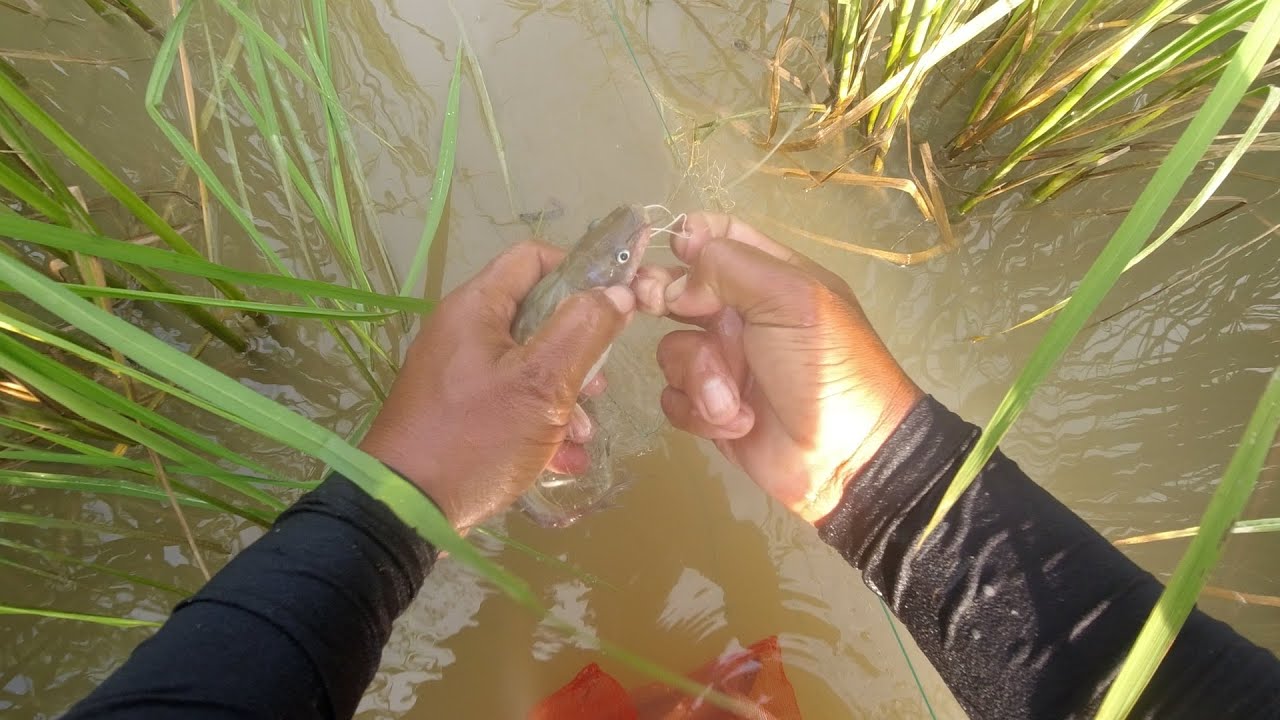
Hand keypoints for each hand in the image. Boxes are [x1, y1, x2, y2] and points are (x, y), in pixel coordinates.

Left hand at [360, 241, 633, 531]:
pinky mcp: (457, 412)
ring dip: (565, 394)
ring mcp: (458, 374)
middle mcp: (464, 331)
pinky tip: (564, 459)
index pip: (534, 257)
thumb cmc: (476, 438)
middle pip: (537, 315)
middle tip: (599, 386)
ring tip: (582, 434)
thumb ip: (583, 330)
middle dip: (578, 349)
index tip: (616, 305)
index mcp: (477, 307)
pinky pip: (510, 401)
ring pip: (529, 364)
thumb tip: (617, 292)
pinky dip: (540, 422)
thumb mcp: (541, 384)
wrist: (404, 513)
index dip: (581, 271)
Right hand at [633, 214, 921, 523]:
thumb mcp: (789, 298)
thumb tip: (673, 281)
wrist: (845, 457)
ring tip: (731, 399)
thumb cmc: (824, 366)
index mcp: (770, 277)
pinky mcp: (711, 409)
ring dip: (699, 375)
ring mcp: (724, 363)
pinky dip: (697, 410)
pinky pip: (673, 397)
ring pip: (672, 348)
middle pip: (680, 289)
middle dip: (663, 297)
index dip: (689, 237)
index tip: (671, 250)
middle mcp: (742, 315)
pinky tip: (732, 422)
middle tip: (655, 304)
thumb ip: (727, 268)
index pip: (719, 236)